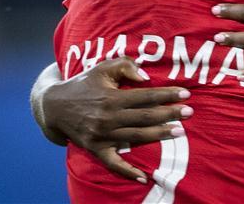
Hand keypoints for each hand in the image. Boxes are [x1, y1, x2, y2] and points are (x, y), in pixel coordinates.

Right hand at [41, 57, 192, 181]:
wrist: (54, 106)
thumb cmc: (84, 83)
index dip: (166, 94)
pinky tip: (144, 177)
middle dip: (169, 114)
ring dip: (158, 135)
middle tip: (189, 112)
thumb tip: (146, 78)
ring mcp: (101, 136)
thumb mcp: (102, 67)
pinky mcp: (95, 149)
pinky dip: (128, 172)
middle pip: (145, 117)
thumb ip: (125, 66)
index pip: (145, 96)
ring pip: (135, 137)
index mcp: (111, 97)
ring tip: (178, 131)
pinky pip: (113, 164)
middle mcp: (107, 118)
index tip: (185, 93)